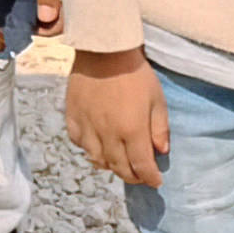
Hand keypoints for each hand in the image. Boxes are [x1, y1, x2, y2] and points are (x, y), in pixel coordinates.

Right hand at [65, 47, 167, 186]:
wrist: (104, 50)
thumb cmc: (136, 74)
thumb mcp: (157, 100)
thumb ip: (160, 128)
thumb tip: (160, 151)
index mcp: (132, 130)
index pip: (141, 166)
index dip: (150, 178)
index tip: (155, 182)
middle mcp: (108, 134)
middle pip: (119, 167)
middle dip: (132, 176)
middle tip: (140, 175)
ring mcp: (88, 126)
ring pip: (97, 159)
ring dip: (110, 166)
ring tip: (118, 163)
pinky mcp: (73, 116)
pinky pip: (79, 142)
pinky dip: (89, 149)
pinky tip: (97, 145)